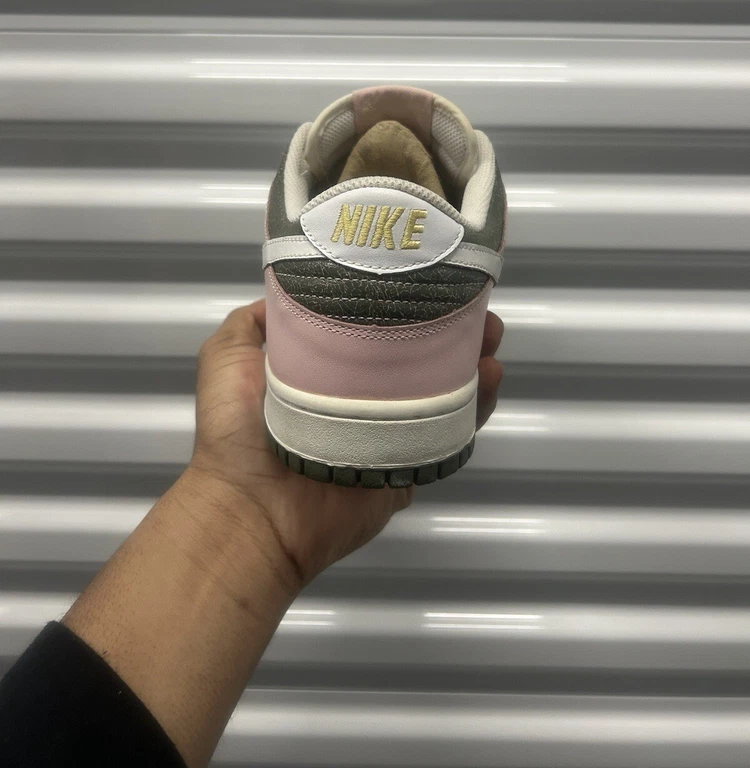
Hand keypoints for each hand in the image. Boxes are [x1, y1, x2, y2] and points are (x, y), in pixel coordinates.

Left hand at [190, 299, 503, 590]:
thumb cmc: (237, 430)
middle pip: (420, 358)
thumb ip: (253, 321)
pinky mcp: (412, 466)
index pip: (377, 330)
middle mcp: (364, 399)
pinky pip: (453, 435)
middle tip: (476, 308)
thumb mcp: (228, 354)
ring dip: (474, 362)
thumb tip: (291, 290)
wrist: (251, 509)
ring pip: (445, 393)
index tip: (430, 279)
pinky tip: (489, 378)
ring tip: (489, 337)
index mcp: (328, 372)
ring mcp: (391, 433)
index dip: (406, 305)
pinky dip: (478, 408)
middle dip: (452, 330)